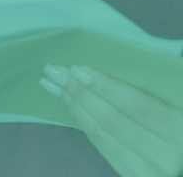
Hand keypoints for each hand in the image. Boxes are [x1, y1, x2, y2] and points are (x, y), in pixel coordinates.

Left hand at [39, 62, 182, 175]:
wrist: (182, 153)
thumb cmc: (176, 110)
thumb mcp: (175, 96)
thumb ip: (152, 83)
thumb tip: (112, 57)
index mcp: (179, 129)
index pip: (136, 105)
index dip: (105, 87)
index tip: (77, 67)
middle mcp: (166, 156)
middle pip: (111, 120)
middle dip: (78, 92)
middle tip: (53, 70)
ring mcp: (149, 172)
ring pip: (101, 134)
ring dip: (73, 105)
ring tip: (52, 83)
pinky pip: (102, 146)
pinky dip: (82, 122)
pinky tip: (69, 103)